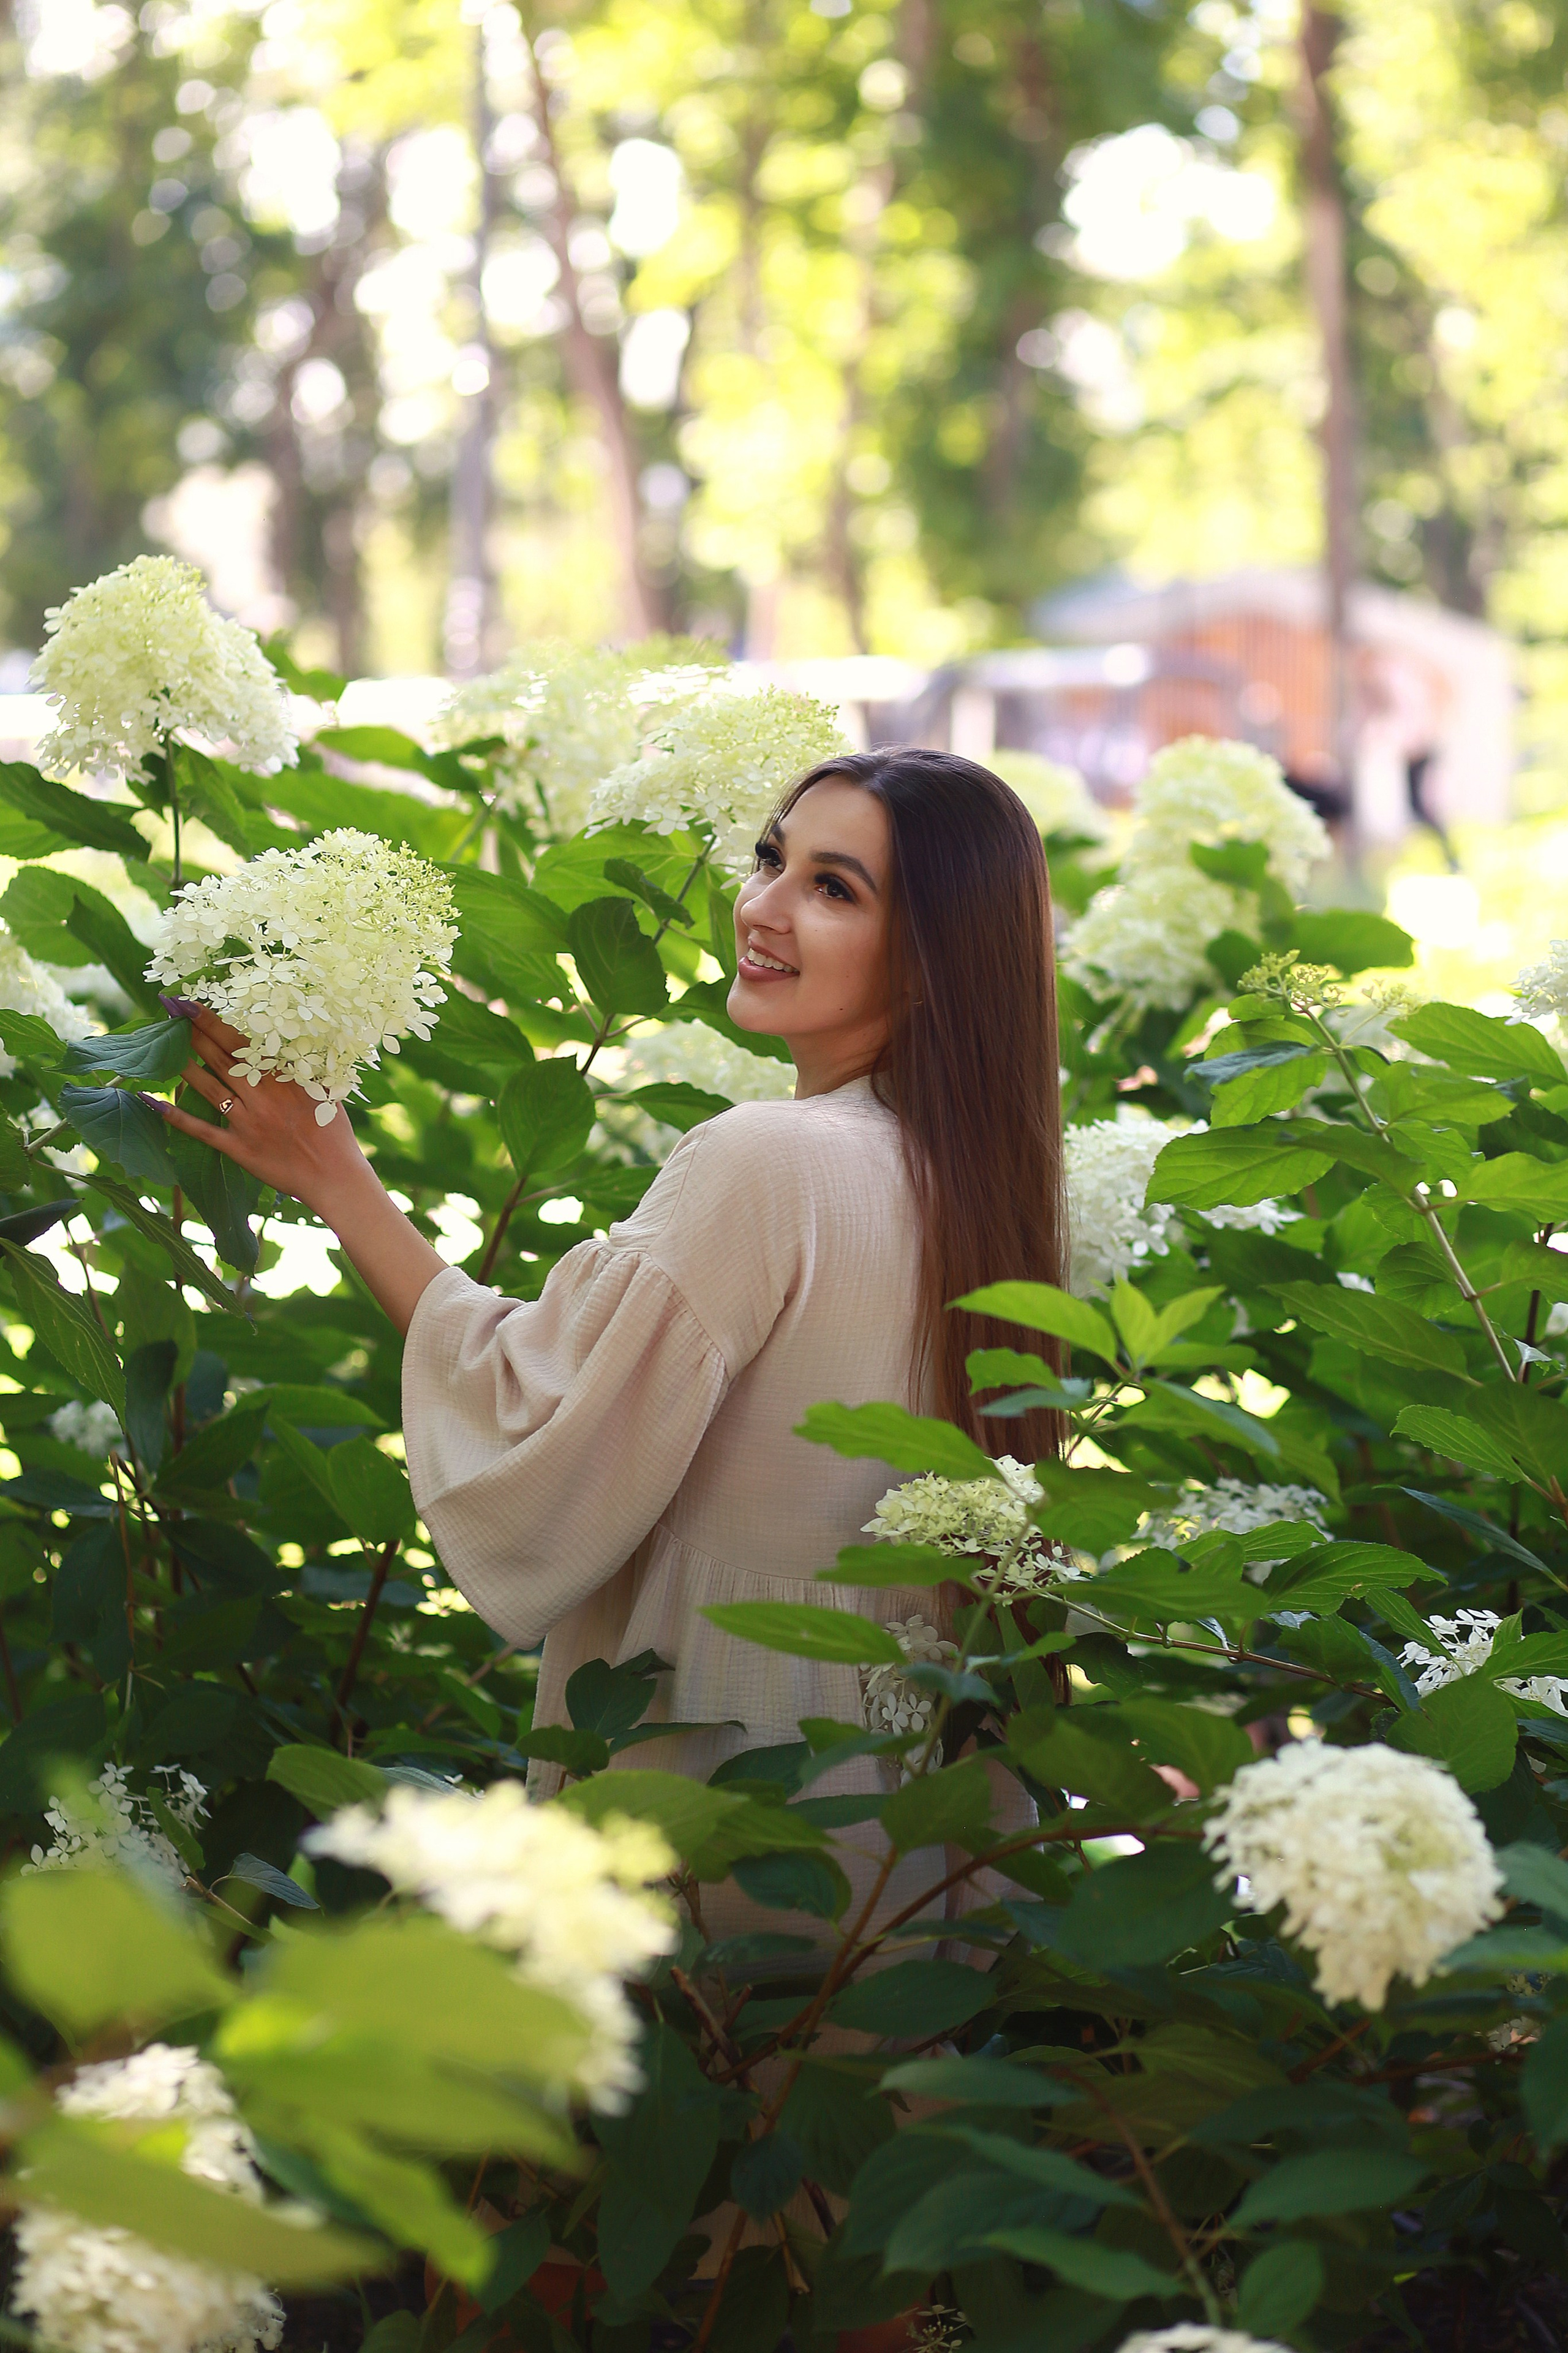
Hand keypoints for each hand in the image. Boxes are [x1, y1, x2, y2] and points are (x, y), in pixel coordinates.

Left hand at [157, 1007, 369, 1216]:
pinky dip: (175, 1116)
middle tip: (168, 1009)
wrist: (334, 1176)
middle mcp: (262, 1096)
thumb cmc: (335, 1133)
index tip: (191, 1003)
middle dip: (193, 1032)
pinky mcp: (239, 1148)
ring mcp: (248, 1122)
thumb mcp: (326, 1090)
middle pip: (221, 1058)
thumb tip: (296, 1041)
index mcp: (284, 1078)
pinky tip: (151, 1100)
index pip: (242, 1042)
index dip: (213, 1022)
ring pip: (208, 1088)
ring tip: (160, 1046)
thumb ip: (307, 1066)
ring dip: (183, 1064)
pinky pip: (202, 1130)